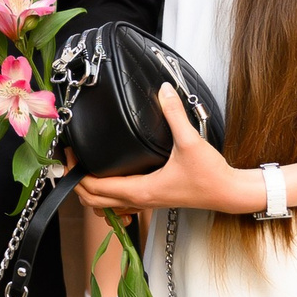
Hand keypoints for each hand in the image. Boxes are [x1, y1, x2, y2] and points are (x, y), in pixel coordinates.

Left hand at [74, 84, 258, 218]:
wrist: (228, 193)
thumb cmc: (210, 175)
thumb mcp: (190, 142)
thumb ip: (174, 114)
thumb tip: (163, 90)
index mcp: (140, 190)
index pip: (94, 188)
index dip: (75, 172)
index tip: (68, 153)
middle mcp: (139, 200)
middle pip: (93, 201)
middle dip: (75, 182)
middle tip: (68, 159)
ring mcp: (145, 203)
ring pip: (105, 206)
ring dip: (89, 192)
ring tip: (82, 168)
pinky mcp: (153, 199)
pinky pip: (120, 204)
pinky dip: (106, 196)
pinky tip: (108, 178)